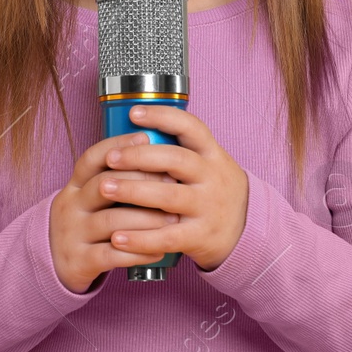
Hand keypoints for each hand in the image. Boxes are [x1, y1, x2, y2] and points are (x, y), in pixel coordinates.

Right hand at [49, 131, 180, 293]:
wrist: (52, 263)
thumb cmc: (85, 223)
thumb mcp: (88, 198)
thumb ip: (113, 180)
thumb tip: (156, 156)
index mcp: (74, 186)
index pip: (91, 159)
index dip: (117, 145)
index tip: (146, 138)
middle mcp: (71, 206)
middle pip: (104, 186)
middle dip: (141, 183)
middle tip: (172, 183)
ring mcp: (73, 234)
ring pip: (111, 221)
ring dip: (146, 219)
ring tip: (173, 219)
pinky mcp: (79, 261)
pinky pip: (112, 255)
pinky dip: (139, 252)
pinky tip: (159, 250)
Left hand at [97, 105, 248, 272]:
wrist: (247, 229)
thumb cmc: (213, 189)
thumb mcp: (208, 163)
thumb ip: (180, 149)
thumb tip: (133, 133)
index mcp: (211, 154)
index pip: (190, 127)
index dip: (163, 117)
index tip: (134, 113)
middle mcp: (211, 178)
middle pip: (176, 160)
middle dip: (139, 156)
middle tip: (110, 157)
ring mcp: (207, 207)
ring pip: (168, 196)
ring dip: (133, 192)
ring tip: (104, 188)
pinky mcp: (200, 236)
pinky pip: (167, 237)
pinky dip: (140, 239)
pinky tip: (117, 237)